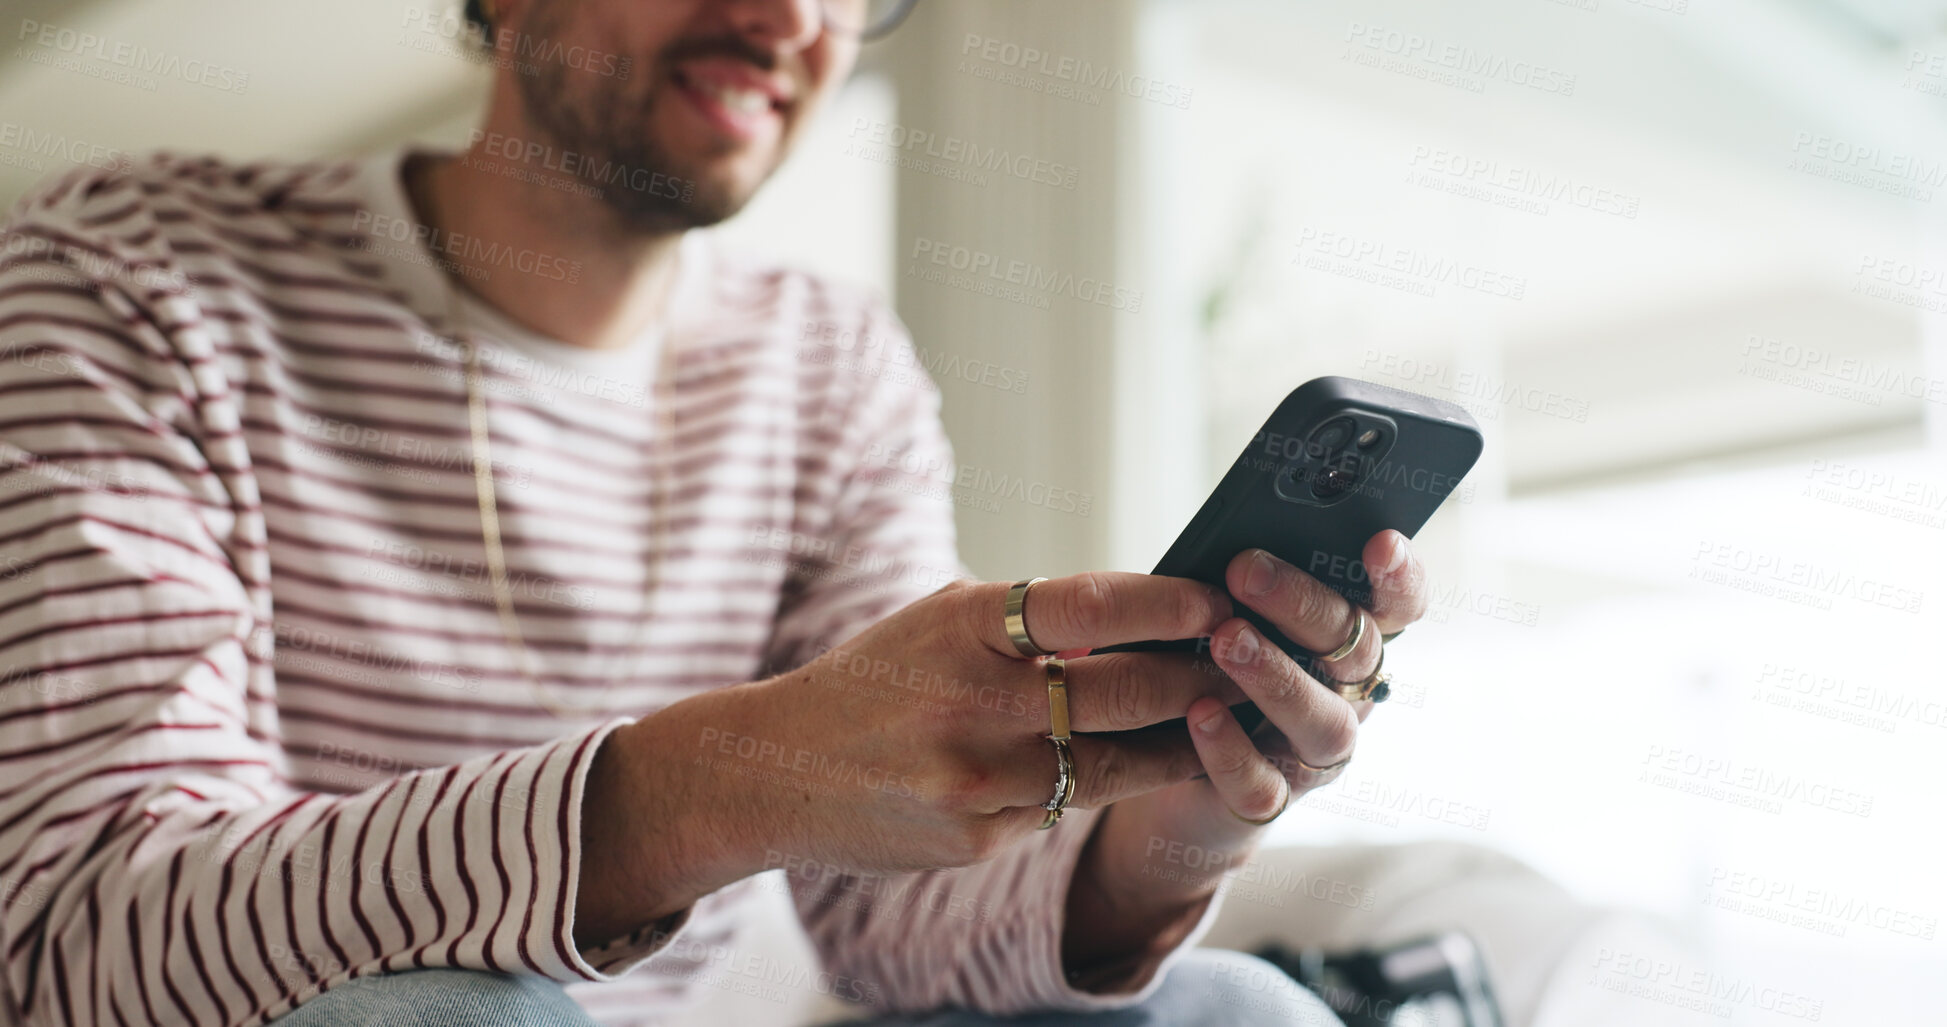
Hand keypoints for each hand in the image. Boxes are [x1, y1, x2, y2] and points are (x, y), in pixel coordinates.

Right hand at [576, 570, 1250, 943]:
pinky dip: (1109, 782)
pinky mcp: (982, 838)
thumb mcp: (941, 623)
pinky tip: (1144, 763)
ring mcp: (978, 779)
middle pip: (1126, 688)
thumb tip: (1153, 615)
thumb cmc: (877, 680)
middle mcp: (972, 702)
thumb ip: (1033, 622)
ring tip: (1226, 714)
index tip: (1222, 595)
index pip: (1093, 604)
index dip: (1171, 600)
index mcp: (961, 627)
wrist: (779, 773)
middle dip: (1201, 673)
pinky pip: (1070, 806)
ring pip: (1119, 761)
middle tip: (1251, 660)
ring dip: (1183, 738)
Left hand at [1074, 530, 1429, 919]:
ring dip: (1277, 677)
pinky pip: (1263, 785)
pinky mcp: (1269, 800)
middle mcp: (1347, 697)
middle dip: (1302, 605)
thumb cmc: (1203, 662)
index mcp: (1347, 641)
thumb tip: (1228, 539)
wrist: (1165, 761)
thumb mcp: (1223, 612)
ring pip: (1325, 723)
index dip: (1399, 577)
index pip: (1398, 606)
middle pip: (1355, 651)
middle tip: (1244, 569)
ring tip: (1225, 640)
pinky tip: (1198, 714)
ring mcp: (1314, 754)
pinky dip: (1230, 749)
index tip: (1380, 541)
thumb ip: (1242, 584)